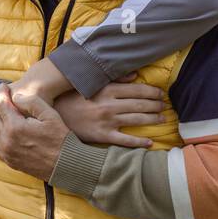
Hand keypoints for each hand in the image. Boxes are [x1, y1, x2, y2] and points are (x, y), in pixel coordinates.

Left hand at [0, 84, 69, 182]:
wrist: (65, 165)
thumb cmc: (60, 138)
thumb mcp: (50, 115)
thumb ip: (31, 102)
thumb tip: (15, 97)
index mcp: (16, 127)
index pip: (1, 105)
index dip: (0, 93)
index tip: (2, 85)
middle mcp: (6, 140)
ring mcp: (6, 152)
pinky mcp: (8, 160)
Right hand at [53, 73, 167, 147]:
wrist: (52, 115)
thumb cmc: (70, 97)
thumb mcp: (89, 83)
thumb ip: (113, 78)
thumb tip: (135, 75)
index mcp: (107, 90)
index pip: (137, 90)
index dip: (152, 92)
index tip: (161, 93)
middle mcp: (109, 105)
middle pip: (140, 104)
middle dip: (156, 105)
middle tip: (165, 106)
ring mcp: (107, 121)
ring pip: (137, 119)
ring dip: (152, 119)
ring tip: (162, 119)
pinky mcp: (102, 136)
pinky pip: (125, 140)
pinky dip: (139, 142)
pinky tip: (150, 143)